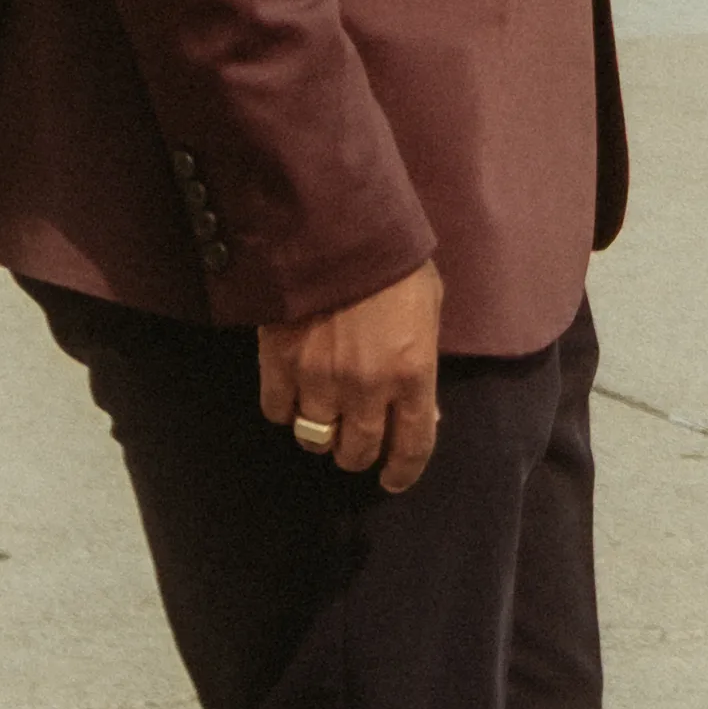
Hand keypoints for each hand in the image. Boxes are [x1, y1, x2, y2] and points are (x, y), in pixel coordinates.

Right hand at [256, 262, 442, 493]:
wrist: (336, 228)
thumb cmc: (394, 261)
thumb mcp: (430, 307)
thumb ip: (425, 362)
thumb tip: (424, 412)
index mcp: (413, 375)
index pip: (412, 447)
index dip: (402, 472)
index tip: (392, 480)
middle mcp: (367, 391)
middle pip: (357, 453)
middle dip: (357, 452)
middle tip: (354, 439)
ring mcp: (320, 383)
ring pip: (314, 440)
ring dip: (320, 433)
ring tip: (321, 414)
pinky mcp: (279, 367)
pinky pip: (277, 412)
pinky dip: (284, 409)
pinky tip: (291, 392)